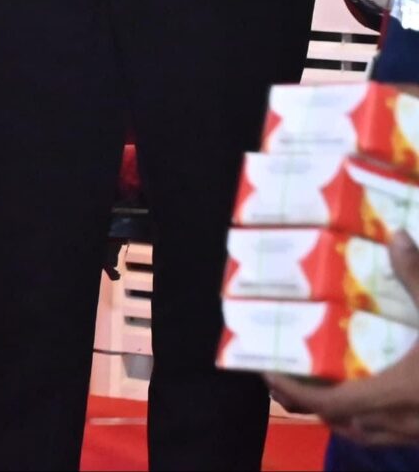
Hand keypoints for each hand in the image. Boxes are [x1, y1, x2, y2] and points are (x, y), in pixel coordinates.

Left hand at [268, 233, 418, 444]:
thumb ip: (417, 278)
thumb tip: (398, 235)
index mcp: (391, 396)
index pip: (323, 404)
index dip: (290, 392)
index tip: (267, 373)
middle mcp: (400, 424)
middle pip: (338, 423)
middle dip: (310, 402)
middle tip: (292, 372)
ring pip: (366, 434)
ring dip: (341, 413)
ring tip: (327, 382)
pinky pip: (393, 436)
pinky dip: (374, 420)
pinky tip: (380, 395)